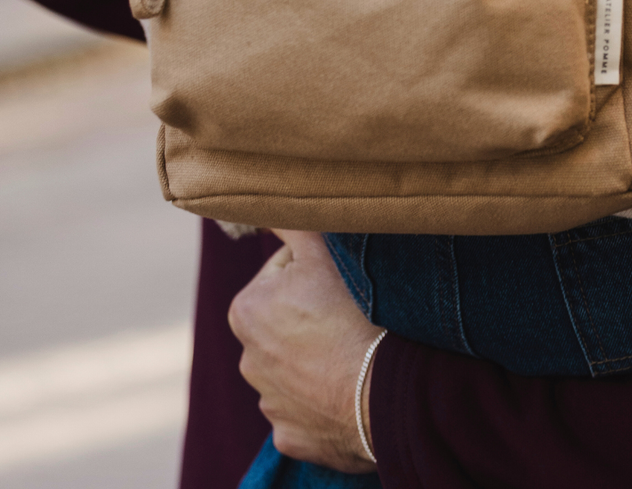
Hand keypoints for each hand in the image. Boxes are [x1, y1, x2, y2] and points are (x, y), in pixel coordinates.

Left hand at [228, 229, 381, 471]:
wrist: (385, 391)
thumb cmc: (353, 314)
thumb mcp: (320, 252)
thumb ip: (289, 220)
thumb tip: (266, 195)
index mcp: (245, 311)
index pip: (284, 272)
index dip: (317, 270)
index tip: (342, 282)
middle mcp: (247, 360)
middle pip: (288, 320)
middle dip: (313, 314)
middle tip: (351, 313)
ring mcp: (270, 403)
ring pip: (298, 364)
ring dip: (320, 355)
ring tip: (354, 349)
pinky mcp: (292, 436)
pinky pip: (308, 407)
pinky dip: (325, 397)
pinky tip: (348, 386)